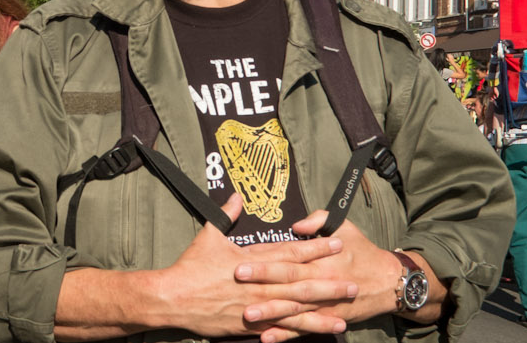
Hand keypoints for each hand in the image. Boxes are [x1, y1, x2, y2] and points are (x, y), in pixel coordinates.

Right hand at [150, 195, 349, 339]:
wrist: (173, 298)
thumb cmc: (190, 267)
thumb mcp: (208, 235)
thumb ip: (227, 215)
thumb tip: (237, 197)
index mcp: (252, 261)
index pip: (290, 253)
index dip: (316, 248)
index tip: (336, 243)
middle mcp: (258, 285)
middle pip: (300, 284)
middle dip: (328, 284)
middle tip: (353, 284)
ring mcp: (255, 307)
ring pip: (294, 312)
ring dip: (320, 314)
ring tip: (342, 317)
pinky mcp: (247, 325)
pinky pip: (277, 329)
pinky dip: (295, 332)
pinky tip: (313, 335)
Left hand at [239, 213, 403, 333]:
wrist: (390, 282)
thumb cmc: (364, 251)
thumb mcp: (345, 227)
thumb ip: (319, 221)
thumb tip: (297, 226)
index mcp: (322, 259)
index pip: (289, 258)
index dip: (267, 258)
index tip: (243, 258)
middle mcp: (321, 281)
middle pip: (288, 282)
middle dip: (262, 282)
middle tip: (237, 280)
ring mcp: (324, 303)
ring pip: (294, 309)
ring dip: (271, 313)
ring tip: (247, 315)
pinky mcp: (327, 319)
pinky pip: (304, 328)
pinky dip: (286, 334)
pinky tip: (267, 337)